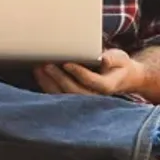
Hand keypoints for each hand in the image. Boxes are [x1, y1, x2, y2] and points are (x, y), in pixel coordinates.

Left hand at [33, 48, 147, 96]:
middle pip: (74, 91)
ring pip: (64, 95)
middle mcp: (94, 96)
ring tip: (38, 68)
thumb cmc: (119, 65)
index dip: (78, 73)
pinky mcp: (74, 98)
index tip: (67, 63)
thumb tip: (103, 59)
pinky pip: (58, 95)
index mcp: (106, 86)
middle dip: (59, 78)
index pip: (90, 82)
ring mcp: (84, 100)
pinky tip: (38, 74)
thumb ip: (112, 58)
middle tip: (47, 64)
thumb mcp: (120, 59)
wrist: (121, 78)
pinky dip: (47, 85)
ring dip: (49, 83)